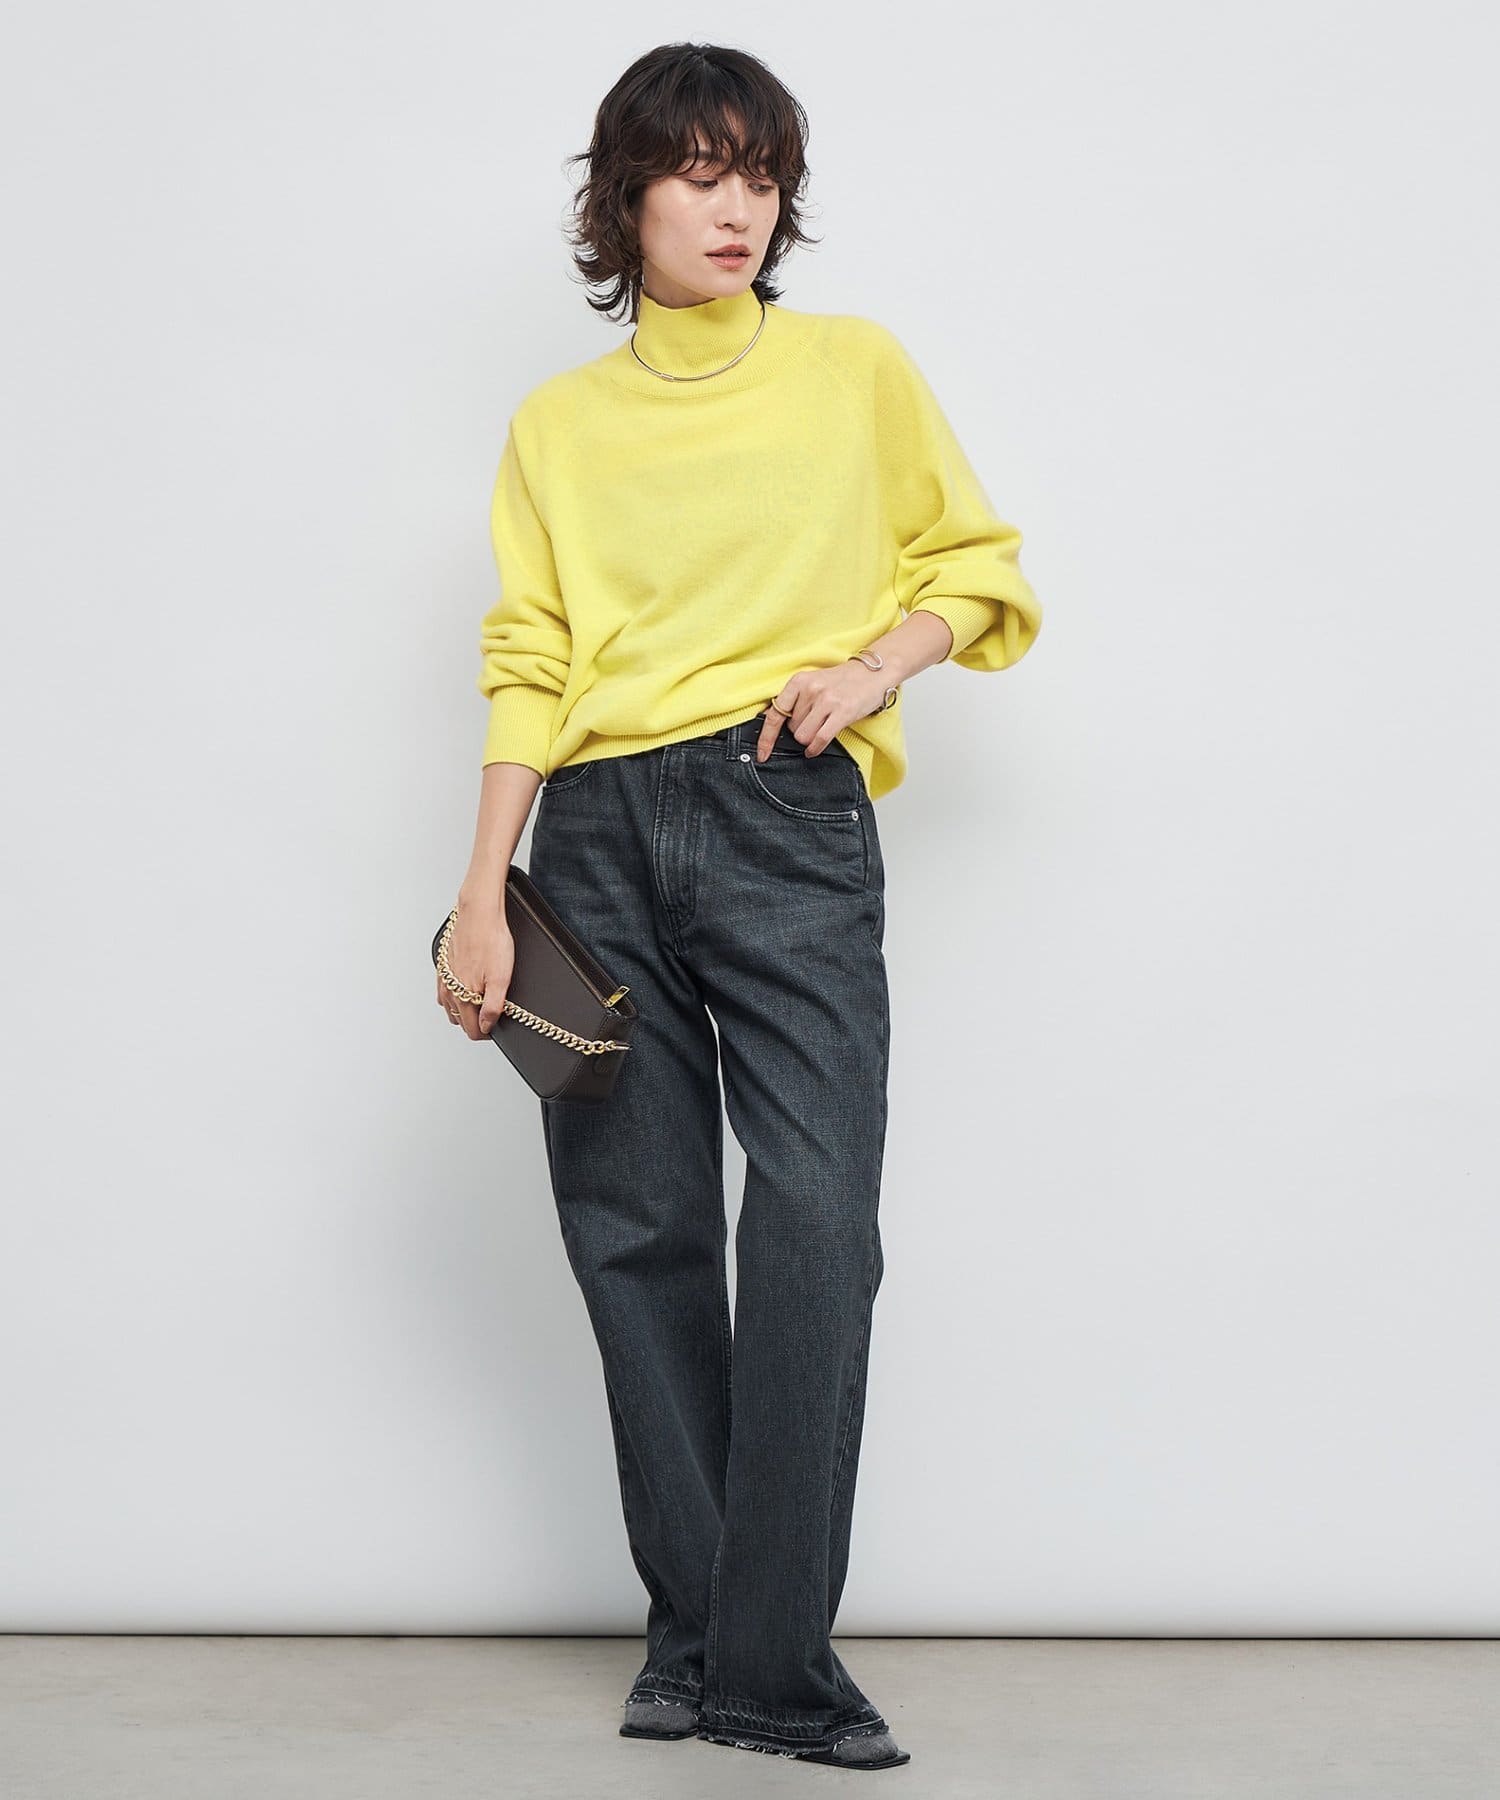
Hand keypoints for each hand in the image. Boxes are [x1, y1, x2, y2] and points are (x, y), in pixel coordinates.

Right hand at [437, 898, 515, 1040]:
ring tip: (481, 1003)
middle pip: (460, 1021)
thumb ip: (493, 1007)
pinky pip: (445, 991)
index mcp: (464, 997)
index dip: (486, 1033)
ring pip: (451, 1007)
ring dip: (464, 1011)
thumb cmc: (491, 940)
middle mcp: (450, 991)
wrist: (479, 914)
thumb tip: (487, 1026)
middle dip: (476, 1024)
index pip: (472, 1030)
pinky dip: (454, 996)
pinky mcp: (443, 967)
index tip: (496, 1027)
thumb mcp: (501, 978)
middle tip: (492, 1015)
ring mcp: (445, 979)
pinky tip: (466, 987)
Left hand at [757, 659, 889, 760]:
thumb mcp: (814, 683)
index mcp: (799, 681)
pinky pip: (820, 740)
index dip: (766, 738)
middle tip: (814, 722)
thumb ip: (796, 701)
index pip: (775, 714)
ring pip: (803, 737)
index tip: (762, 753)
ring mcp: (826, 701)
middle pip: (791, 729)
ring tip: (820, 729)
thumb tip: (779, 726)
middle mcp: (811, 690)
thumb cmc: (842, 681)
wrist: (873, 672)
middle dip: (800, 731)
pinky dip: (815, 749)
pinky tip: (815, 749)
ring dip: (809, 740)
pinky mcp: (842, 712)